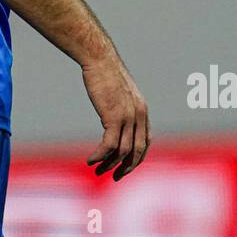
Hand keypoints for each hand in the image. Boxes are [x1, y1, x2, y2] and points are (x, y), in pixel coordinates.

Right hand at [81, 55, 149, 180]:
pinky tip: (90, 160)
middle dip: (127, 167)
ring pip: (123, 151)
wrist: (99, 59)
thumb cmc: (105, 72)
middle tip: (114, 177)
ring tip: (97, 170)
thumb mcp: (119, 92)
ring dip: (110, 164)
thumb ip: (122, 106)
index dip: (137, 157)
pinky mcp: (113, 116)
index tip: (125, 166)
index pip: (146, 142)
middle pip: (138, 151)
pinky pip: (109, 145)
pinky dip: (100, 156)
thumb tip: (114, 118)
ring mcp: (128, 117)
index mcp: (142, 111)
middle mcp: (139, 116)